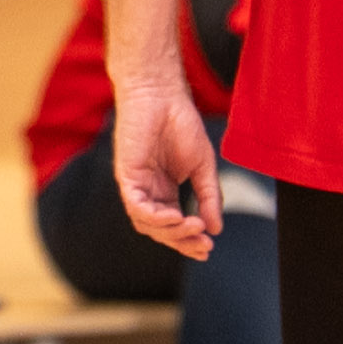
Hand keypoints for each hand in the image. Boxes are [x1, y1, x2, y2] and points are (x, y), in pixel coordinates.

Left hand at [112, 75, 219, 259]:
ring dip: (170, 232)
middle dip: (182, 241)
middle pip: (161, 230)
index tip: (208, 248)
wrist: (162, 95)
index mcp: (164, 191)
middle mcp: (148, 192)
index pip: (174, 226)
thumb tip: (216, 228)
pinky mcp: (126, 176)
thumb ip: (208, 197)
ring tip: (192, 228)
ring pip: (147, 223)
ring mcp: (136, 185)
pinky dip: (154, 216)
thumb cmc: (180, 124)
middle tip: (203, 246)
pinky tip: (174, 217)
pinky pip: (136, 206)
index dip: (189, 240)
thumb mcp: (203, 166)